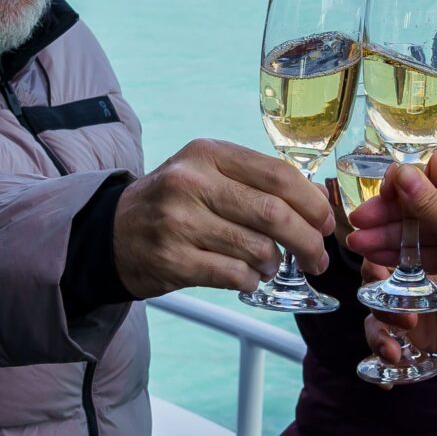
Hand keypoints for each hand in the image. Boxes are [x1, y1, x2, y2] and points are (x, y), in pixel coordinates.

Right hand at [111, 139, 334, 298]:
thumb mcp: (206, 174)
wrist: (111, 232)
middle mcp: (191, 182)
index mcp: (208, 154)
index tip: (326, 223)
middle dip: (307, 241)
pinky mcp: (172, 260)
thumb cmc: (173, 204)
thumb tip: (317, 206)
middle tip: (317, 258)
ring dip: (275, 264)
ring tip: (271, 266)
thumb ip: (255, 182)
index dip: (312, 202)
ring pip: (257, 248)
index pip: (278, 175)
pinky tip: (248, 278)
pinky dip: (252, 281)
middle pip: (274, 213)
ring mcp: (178, 222)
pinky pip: (234, 275)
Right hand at [346, 154, 436, 358]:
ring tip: (358, 246)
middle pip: (421, 201)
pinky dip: (407, 256)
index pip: (432, 168)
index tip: (374, 194)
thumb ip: (430, 205)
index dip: (401, 179)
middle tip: (357, 225)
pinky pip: (429, 253)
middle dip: (388, 213)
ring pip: (421, 229)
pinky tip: (381, 259)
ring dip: (391, 237)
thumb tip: (399, 172)